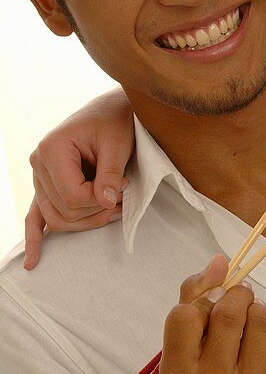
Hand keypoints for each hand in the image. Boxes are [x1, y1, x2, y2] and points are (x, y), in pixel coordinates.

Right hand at [23, 89, 134, 268]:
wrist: (110, 111)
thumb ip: (111, 174)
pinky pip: (35, 216)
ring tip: (113, 211)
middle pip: (64, 210)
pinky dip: (35, 238)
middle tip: (124, 198)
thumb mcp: (118, 144)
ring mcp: (39, 176)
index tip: (125, 187)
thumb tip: (107, 202)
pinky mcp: (45, 184)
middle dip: (97, 211)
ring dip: (85, 222)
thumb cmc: (115, 122)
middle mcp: (38, 163)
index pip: (72, 196)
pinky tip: (32, 262)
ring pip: (56, 218)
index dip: (100, 200)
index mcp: (51, 149)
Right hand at [160, 255, 265, 373]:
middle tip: (238, 298)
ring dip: (257, 307)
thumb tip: (219, 260)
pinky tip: (264, 339)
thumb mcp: (182, 356)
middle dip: (236, 294)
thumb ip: (192, 302)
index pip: (184, 315)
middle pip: (229, 310)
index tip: (210, 300)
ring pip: (262, 317)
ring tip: (251, 319)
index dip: (199, 298)